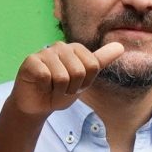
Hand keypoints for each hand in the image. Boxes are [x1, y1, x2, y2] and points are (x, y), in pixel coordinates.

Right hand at [10, 40, 124, 117]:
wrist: (38, 105)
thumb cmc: (60, 91)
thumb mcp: (85, 79)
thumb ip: (101, 61)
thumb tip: (121, 45)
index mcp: (76, 49)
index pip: (93, 66)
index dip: (85, 82)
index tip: (75, 85)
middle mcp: (61, 46)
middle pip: (79, 72)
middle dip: (71, 88)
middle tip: (61, 88)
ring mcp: (45, 52)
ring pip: (63, 77)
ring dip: (58, 90)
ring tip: (51, 88)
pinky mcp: (31, 61)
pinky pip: (46, 76)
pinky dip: (45, 88)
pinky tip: (40, 85)